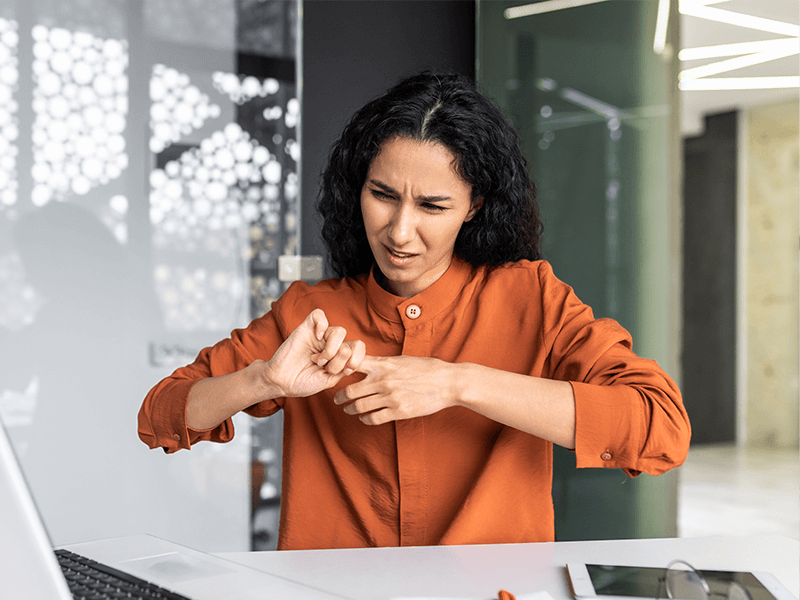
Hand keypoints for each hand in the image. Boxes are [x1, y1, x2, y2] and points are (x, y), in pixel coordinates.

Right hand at [265, 309, 365, 397]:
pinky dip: (321, 325)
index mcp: (339, 355)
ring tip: (317, 360)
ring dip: (331, 350)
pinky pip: (319, 315)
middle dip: (339, 361)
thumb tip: (352, 359)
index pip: (359, 348)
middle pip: (351, 344)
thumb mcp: (329, 380)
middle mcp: (332, 343)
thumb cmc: (303, 382)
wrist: (282, 382)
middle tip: (324, 367)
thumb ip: (343, 368)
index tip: (346, 371)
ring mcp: (320, 335)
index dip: (357, 359)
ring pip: (340, 331)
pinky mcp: (306, 327)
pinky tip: (316, 337)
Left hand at [333, 355, 457, 424]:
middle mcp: (383, 380)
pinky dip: (365, 419)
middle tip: (336, 399)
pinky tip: (363, 418)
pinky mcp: (398, 411)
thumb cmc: (427, 369)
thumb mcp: (403, 360)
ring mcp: (390, 397)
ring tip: (348, 409)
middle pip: (351, 391)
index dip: (340, 369)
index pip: (353, 364)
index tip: (336, 374)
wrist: (448, 382)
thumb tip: (368, 364)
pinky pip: (373, 418)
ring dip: (350, 409)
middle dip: (340, 397)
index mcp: (383, 365)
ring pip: (359, 406)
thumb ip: (383, 363)